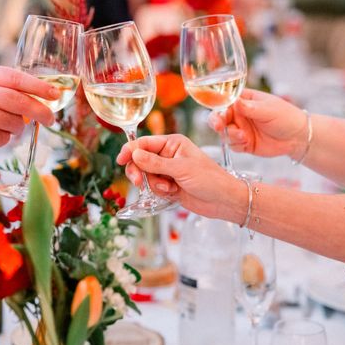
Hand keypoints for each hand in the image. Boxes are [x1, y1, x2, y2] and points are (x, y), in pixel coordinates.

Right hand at [0, 65, 60, 148]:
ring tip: (11, 126)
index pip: (15, 78)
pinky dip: (4, 139)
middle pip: (17, 101)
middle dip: (39, 111)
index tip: (56, 94)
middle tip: (50, 119)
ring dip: (18, 127)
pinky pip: (0, 139)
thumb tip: (38, 94)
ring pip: (12, 123)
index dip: (38, 87)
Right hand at [116, 134, 245, 222]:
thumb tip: (134, 154)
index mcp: (172, 143)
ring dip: (154, 183)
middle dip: (139, 171)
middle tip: (139, 182)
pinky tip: (173, 192)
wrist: (224, 201)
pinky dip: (159, 191)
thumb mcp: (181, 169)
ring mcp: (167, 170)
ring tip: (168, 188)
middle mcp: (168, 155)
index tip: (120, 160)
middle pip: (140, 159)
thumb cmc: (209, 179)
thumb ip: (155, 163)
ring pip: (146, 175)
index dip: (131, 150)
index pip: (144, 143)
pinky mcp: (168, 185)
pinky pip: (153, 186)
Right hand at [208, 89, 308, 159]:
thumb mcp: (268, 109)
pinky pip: (232, 145)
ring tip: (244, 137)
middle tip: (219, 127)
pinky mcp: (243, 143)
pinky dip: (236, 145)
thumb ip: (250, 107)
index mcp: (243, 101)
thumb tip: (235, 101)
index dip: (218, 107)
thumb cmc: (285, 116)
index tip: (219, 114)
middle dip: (216, 123)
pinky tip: (247, 142)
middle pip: (218, 117)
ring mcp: (240, 129)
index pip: (224, 101)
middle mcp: (238, 114)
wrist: (297, 137)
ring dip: (230, 135)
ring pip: (224, 133)